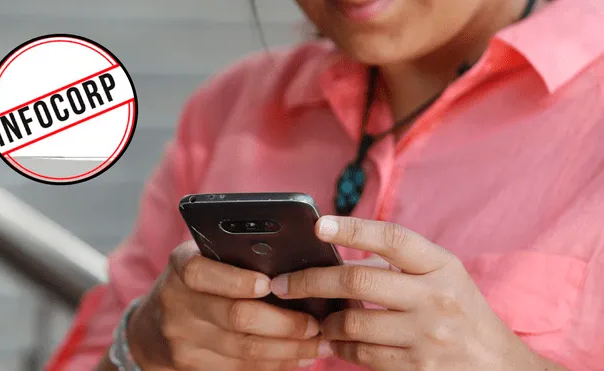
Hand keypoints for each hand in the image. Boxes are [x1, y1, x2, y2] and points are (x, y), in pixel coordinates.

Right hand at [126, 240, 331, 370]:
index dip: (238, 280)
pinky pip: (241, 367)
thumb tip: (295, 266)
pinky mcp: (190, 364)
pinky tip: (296, 357)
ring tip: (317, 344)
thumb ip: (238, 258)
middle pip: (236, 316)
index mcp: (182, 265)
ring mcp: (182, 337)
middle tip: (316, 324)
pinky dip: (274, 364)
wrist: (152, 325)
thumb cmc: (198, 282)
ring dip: (288, 349)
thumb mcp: (206, 260)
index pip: (203, 272)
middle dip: (284, 323)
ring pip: (244, 348)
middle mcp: (177, 301)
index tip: (271, 284)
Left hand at [270, 216, 564, 370]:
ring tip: (317, 317)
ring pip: (353, 323)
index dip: (354, 229)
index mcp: (441, 265)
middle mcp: (435, 297)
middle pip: (358, 282)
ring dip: (326, 321)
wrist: (500, 366)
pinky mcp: (416, 367)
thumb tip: (338, 261)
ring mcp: (426, 335)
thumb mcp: (445, 276)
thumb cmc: (463, 312)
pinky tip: (335, 340)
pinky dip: (340, 347)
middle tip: (281, 284)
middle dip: (309, 281)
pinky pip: (362, 355)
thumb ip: (400, 265)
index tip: (319, 225)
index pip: (393, 238)